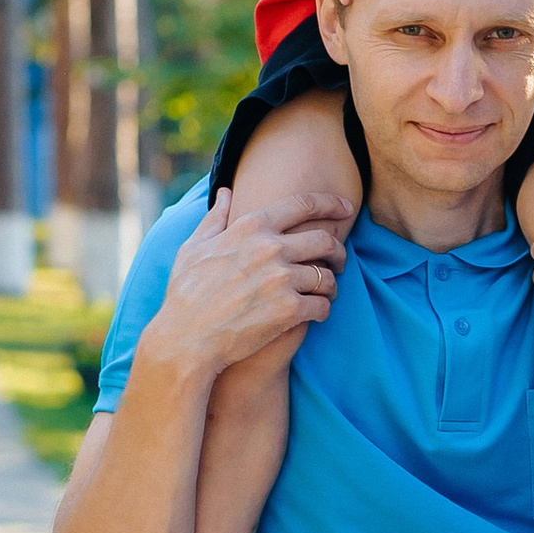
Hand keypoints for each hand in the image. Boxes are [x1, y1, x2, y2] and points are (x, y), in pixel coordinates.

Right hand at [145, 184, 347, 383]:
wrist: (186, 340)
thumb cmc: (185, 294)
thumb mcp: (193, 247)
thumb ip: (216, 218)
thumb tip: (226, 192)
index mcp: (251, 227)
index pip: (303, 205)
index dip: (331, 204)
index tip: (347, 208)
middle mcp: (270, 248)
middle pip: (325, 240)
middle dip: (338, 251)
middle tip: (339, 261)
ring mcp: (282, 279)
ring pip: (327, 277)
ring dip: (331, 286)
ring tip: (326, 293)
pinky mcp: (289, 310)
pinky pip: (323, 306)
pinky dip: (324, 310)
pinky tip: (317, 314)